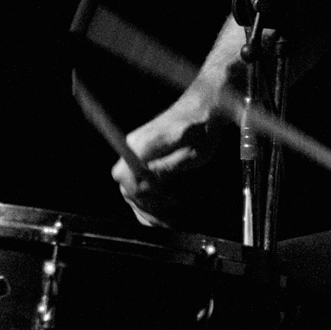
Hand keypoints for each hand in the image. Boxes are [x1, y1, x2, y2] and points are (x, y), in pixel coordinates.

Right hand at [114, 88, 219, 227]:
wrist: (204, 109)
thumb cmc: (201, 127)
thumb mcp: (191, 153)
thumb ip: (165, 169)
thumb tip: (145, 186)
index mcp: (142, 145)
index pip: (126, 179)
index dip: (143, 196)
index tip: (166, 203)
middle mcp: (133, 148)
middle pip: (127, 188)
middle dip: (148, 208)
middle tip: (171, 219)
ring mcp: (136, 153)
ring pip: (131, 189)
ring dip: (148, 208)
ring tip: (169, 221)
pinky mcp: (143, 157)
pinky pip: (138, 182)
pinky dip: (149, 200)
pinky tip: (161, 212)